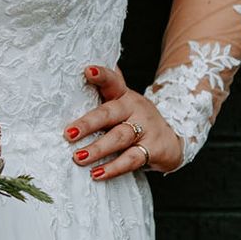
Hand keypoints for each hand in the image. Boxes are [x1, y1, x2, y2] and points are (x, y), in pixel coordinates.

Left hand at [62, 64, 184, 178]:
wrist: (172, 138)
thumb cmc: (134, 118)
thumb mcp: (122, 101)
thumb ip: (105, 88)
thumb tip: (82, 65)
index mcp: (123, 94)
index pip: (112, 80)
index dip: (101, 75)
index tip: (87, 70)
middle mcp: (135, 108)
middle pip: (110, 113)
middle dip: (88, 123)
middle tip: (68, 134)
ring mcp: (146, 128)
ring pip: (119, 137)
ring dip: (98, 149)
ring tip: (78, 157)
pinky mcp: (154, 149)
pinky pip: (131, 159)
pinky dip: (114, 168)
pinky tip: (97, 174)